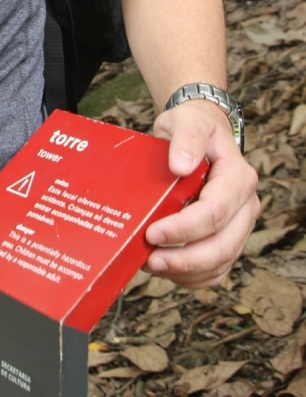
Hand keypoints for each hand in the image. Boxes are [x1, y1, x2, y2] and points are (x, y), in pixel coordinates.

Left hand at [144, 99, 258, 287]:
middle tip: (150, 259)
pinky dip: (192, 276)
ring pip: (220, 262)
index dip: (183, 228)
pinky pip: (216, 270)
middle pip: (222, 245)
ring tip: (152, 264)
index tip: (152, 232)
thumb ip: (187, 138)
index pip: (214, 212)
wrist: (200, 134)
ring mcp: (239, 225)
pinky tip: (166, 268)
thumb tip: (181, 164)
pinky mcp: (229, 239)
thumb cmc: (193, 127)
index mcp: (238, 177)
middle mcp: (245, 205)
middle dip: (184, 259)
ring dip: (186, 271)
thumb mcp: (187, 120)